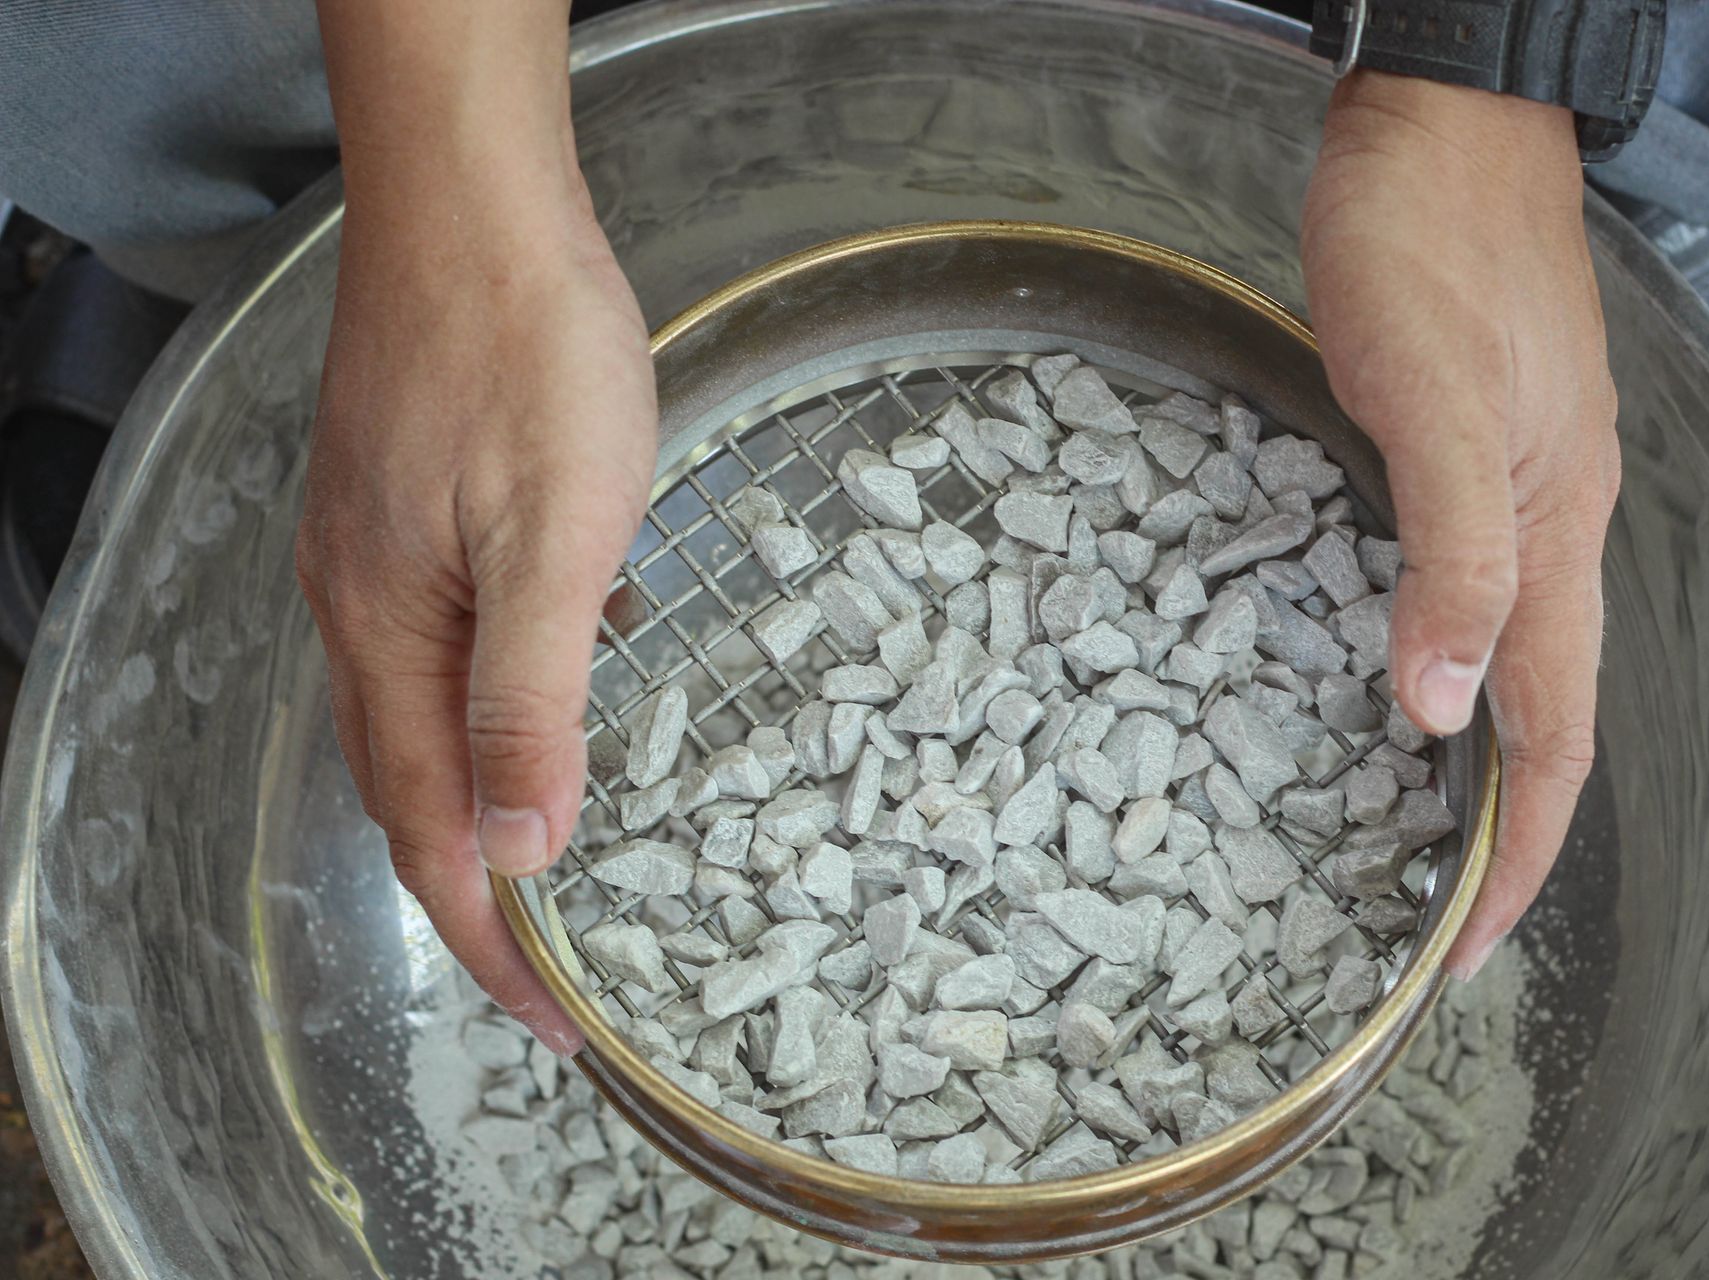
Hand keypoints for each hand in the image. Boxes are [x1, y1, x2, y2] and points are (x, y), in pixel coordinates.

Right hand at [297, 165, 655, 1053]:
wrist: (477, 205)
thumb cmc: (524, 351)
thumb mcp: (558, 539)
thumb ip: (534, 698)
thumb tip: (524, 845)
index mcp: (391, 635)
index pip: (435, 834)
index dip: (491, 940)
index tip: (552, 1018)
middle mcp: (362, 607)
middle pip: (408, 791)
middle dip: (476, 887)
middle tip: (549, 961)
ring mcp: (377, 553)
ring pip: (418, 718)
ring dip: (475, 797)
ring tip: (545, 851)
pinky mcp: (408, 507)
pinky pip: (436, 644)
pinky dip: (484, 701)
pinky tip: (543, 687)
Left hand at [1301, 71, 1619, 977]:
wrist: (1438, 123)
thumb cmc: (1426, 246)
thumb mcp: (1430, 402)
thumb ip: (1449, 552)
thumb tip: (1443, 708)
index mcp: (1558, 531)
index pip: (1557, 733)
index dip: (1519, 849)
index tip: (1469, 944)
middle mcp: (1554, 521)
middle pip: (1547, 707)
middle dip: (1504, 824)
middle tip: (1440, 911)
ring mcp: (1521, 479)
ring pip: (1515, 649)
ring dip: (1479, 750)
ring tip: (1420, 825)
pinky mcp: (1474, 442)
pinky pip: (1475, 582)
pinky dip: (1447, 654)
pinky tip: (1400, 663)